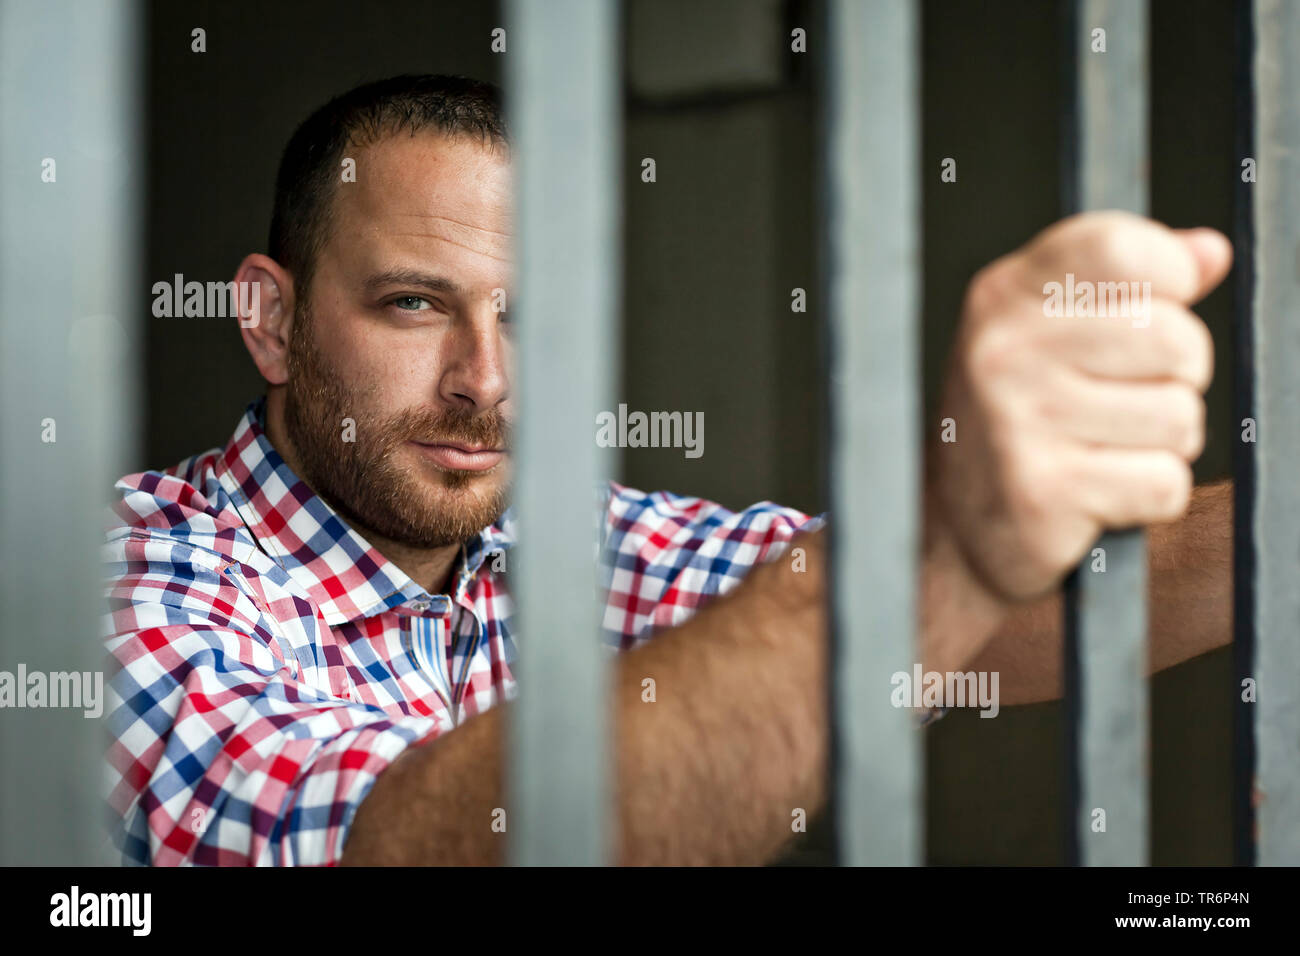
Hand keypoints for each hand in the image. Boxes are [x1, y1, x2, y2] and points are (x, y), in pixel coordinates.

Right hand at [931, 211, 1231, 602]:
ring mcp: (1017, 422)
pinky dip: (1149, 497)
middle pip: (1176, 340)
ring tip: (1105, 447)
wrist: (955, 527)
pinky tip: (1099, 492)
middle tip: (1123, 399)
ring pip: (1180, 417)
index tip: (1155, 303)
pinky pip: (1165, 484)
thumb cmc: (1018, 419)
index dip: (1168, 275)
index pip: (1122, 250)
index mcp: (1004, 296)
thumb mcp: (1052, 330)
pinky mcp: (1042, 493)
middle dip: (1176, 379)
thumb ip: (1131, 284)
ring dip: (1163, 444)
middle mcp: (1002, 352)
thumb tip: (1210, 253)